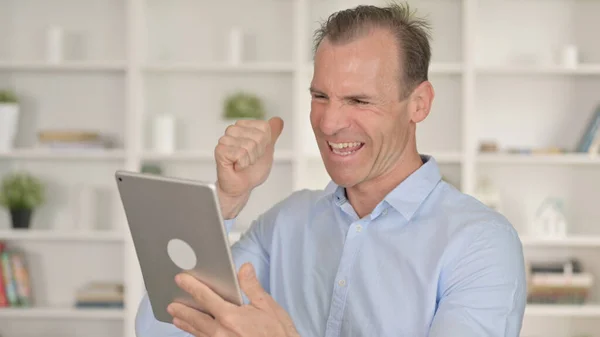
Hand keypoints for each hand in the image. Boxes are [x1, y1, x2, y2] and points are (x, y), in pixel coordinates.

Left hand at [167, 263, 299, 336]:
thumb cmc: (278, 334)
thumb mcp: (268, 307)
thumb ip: (252, 287)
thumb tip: (244, 268)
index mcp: (231, 317)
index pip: (205, 297)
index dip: (191, 286)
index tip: (181, 279)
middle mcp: (222, 332)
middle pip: (195, 318)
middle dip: (182, 310)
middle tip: (171, 304)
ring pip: (198, 333)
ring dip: (186, 324)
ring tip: (177, 318)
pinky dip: (197, 335)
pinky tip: (196, 332)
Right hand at [215, 117, 283, 217]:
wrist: (242, 187)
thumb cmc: (251, 170)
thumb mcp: (267, 149)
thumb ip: (273, 133)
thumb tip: (278, 120)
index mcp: (244, 127)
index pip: (265, 127)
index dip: (265, 144)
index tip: (256, 152)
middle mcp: (233, 130)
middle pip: (258, 136)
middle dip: (258, 152)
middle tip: (249, 159)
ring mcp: (225, 139)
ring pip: (250, 145)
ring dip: (250, 159)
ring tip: (243, 163)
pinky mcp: (220, 150)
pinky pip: (241, 153)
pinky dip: (243, 164)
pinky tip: (236, 166)